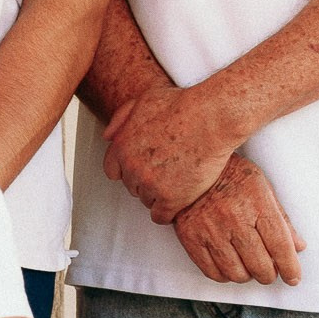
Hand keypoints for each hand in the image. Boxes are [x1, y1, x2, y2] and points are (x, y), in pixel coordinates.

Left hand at [102, 82, 239, 222]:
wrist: (211, 119)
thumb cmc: (182, 105)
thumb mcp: (143, 101)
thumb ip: (122, 118)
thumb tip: (107, 137)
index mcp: (122, 146)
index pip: (113, 171)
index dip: (129, 169)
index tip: (143, 168)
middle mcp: (132, 167)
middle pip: (131, 186)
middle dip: (145, 181)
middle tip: (166, 172)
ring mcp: (150, 184)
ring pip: (146, 201)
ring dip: (158, 195)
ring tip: (177, 182)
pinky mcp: (171, 199)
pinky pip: (160, 217)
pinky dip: (168, 212)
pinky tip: (178, 202)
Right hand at [173, 154, 305, 284]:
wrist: (187, 163)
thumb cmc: (227, 173)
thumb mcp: (261, 187)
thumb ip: (280, 218)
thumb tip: (297, 245)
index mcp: (256, 203)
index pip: (280, 245)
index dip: (290, 267)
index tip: (293, 276)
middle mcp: (233, 218)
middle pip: (260, 265)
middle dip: (269, 274)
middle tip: (269, 270)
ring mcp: (210, 229)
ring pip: (237, 273)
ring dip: (247, 275)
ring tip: (247, 266)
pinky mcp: (190, 237)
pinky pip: (212, 272)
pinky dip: (224, 275)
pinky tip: (228, 265)